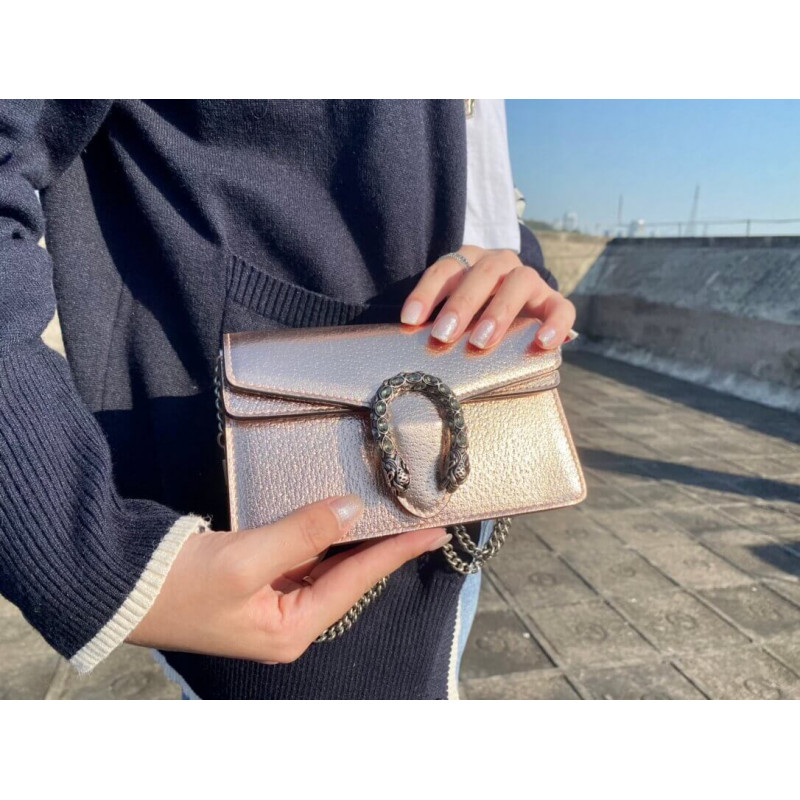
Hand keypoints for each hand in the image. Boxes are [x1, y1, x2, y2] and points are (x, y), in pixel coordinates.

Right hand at [127, 495, 449, 663]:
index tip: (435, 532)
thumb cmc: (177, 584)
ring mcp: (270, 602)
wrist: (116, 585)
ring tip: (390, 514)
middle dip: (382, 547)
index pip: (358, 580)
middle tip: (419, 517)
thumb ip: (304, 533)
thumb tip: (352, 511)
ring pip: (326, 566)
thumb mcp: (246, 559)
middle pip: (347, 577)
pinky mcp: (253, 582)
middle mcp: (287, 621)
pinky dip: (322, 536)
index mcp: (290, 628)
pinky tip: (339, 518)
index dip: (398, 552)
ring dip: (354, 540)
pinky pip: (301, 557)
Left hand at [400, 246, 575, 349]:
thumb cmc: (477, 316)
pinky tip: (542, 343)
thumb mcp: (458, 313)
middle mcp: (501, 263)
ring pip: (519, 282)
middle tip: (443, 335)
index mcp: (471, 260)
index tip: (410, 320)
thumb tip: (413, 341)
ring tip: (481, 341)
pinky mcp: (555, 301)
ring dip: (498, 311)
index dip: (426, 293)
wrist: (523, 314)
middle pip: (482, 273)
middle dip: (461, 304)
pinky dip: (554, 324)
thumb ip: (442, 320)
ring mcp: (531, 280)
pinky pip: (561, 308)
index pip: (446, 269)